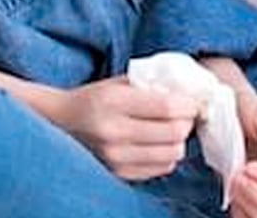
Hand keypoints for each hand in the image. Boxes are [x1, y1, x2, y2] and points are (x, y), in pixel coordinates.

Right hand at [45, 76, 199, 181]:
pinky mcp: (117, 174)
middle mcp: (113, 132)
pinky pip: (159, 169)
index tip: (196, 101)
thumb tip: (190, 90)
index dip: (189, 104)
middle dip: (188, 122)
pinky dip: (167, 156)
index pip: (167, 107)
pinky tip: (160, 144)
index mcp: (114, 102)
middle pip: (173, 133)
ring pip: (170, 155)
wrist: (60, 123)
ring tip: (174, 129)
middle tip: (187, 115)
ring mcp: (114, 158)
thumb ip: (151, 83)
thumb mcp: (119, 82)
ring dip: (179, 141)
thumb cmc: (95, 98)